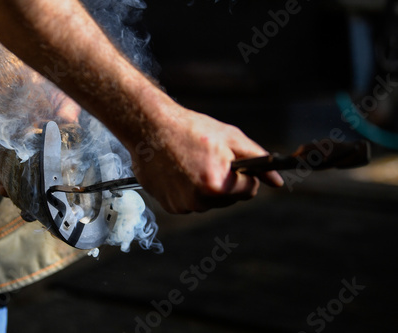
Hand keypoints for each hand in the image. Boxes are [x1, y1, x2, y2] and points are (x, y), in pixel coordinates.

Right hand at [130, 108, 283, 212]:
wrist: (150, 127)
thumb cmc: (191, 129)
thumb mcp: (230, 138)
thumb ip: (259, 160)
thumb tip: (278, 181)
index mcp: (218, 185)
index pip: (249, 190)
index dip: (243, 174)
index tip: (229, 160)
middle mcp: (200, 201)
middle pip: (229, 198)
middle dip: (225, 181)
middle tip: (208, 158)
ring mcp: (183, 206)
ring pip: (209, 201)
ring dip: (206, 187)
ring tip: (191, 163)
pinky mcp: (170, 206)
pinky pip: (191, 202)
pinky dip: (188, 190)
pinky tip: (179, 171)